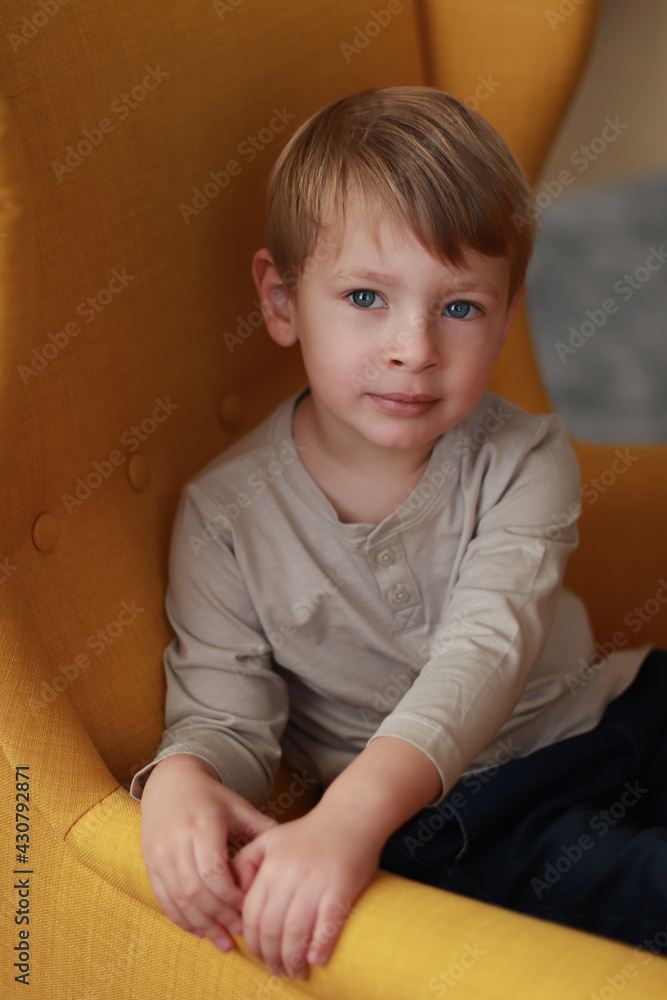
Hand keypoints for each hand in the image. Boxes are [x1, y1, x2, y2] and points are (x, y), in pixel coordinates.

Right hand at [140, 754, 277, 952]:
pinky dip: (182, 919)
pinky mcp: (150, 864)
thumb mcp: (237, 806)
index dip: (230, 895)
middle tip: (241, 932)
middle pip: (196, 890)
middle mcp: (177, 841)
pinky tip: (200, 931)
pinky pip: (164, 899)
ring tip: (224, 941)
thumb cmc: (210, 797)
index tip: (248, 907)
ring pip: (179, 899)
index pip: (213, 871)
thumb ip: (260, 827)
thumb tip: (289, 849)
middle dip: (219, 916)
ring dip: (202, 925)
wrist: (170, 784)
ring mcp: (159, 854)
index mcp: (202, 825)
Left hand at [230, 804, 380, 978]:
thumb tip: (234, 898)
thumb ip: (246, 863)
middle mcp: (289, 874)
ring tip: (297, 971)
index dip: (253, 943)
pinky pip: (327, 925)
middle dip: (272, 957)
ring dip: (293, 960)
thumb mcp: (270, 839)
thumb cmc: (309, 833)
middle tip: (278, 970)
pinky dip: (319, 946)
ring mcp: (315, 881)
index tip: (259, 957)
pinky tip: (317, 959)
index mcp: (270, 866)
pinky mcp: (341, 886)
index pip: (251, 914)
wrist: (350, 816)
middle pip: (271, 928)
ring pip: (296, 932)